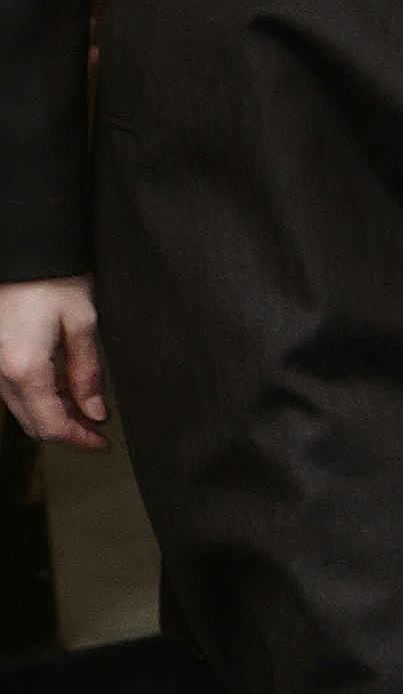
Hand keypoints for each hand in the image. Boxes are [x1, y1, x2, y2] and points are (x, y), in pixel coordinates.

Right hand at [0, 278, 108, 449]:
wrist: (24, 250)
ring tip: (87, 405)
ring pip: (22, 408)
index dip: (79, 440)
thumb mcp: (82, 323)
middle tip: (98, 429)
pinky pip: (14, 389)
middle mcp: (1, 373)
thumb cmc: (52, 278)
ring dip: (53, 413)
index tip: (102, 443)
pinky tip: (64, 385)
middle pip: (33, 423)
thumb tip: (95, 411)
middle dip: (67, 430)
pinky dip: (40, 395)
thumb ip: (87, 373)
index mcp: (24, 368)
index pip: (51, 425)